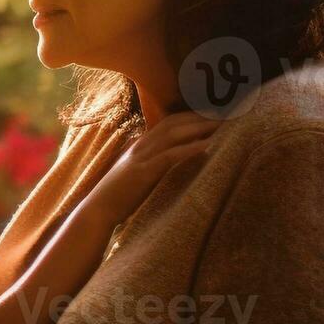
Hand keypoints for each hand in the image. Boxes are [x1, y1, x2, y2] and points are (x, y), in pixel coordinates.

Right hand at [81, 111, 219, 225]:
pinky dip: (189, 148)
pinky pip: (170, 155)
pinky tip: (207, 145)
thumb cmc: (119, 196)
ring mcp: (141, 157)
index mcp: (140, 145)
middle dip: (199, 117)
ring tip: (221, 124)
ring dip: (198, 127)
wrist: (98, 210)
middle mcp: (141, 146)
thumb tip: (186, 158)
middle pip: (173, 123)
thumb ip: (158, 164)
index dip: (191, 116)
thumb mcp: (140, 175)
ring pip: (173, 134)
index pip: (168, 122)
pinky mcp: (143, 172)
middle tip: (225, 114)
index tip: (213, 115)